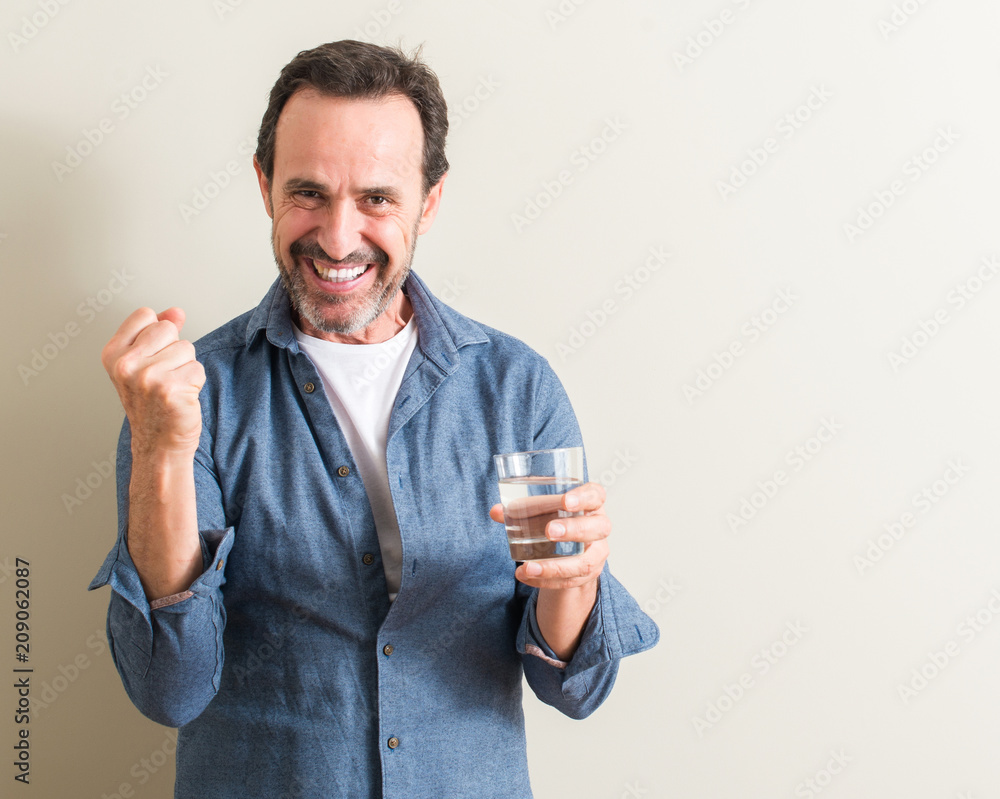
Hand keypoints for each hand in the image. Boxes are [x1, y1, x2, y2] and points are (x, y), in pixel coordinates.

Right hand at [101, 307, 205, 457]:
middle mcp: (126, 364)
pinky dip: (195, 383)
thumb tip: (176, 312)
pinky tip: (181, 397)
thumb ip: (158, 332)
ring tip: (172, 388)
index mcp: (113, 354)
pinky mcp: (171, 389)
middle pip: (168, 329)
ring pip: (186, 348)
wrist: (158, 444)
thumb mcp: (143, 363)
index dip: (157, 333)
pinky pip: (198, 369)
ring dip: (186, 367)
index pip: (146, 315)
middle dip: (174, 350)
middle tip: (163, 376)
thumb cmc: (152, 404)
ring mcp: (147, 377)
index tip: (152, 356)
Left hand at [489, 481, 610, 589]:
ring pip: (586, 562)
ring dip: (556, 566)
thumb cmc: (556, 519)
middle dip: (574, 530)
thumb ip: (519, 509)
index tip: (566, 501)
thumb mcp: (541, 510)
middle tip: (549, 531)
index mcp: (591, 503)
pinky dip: (547, 580)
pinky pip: (571, 581)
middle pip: (598, 528)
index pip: (596, 495)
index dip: (584, 497)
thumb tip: (496, 511)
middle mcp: (599, 526)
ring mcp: (597, 552)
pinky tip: (528, 576)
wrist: (569, 548)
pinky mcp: (588, 573)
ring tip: (529, 567)